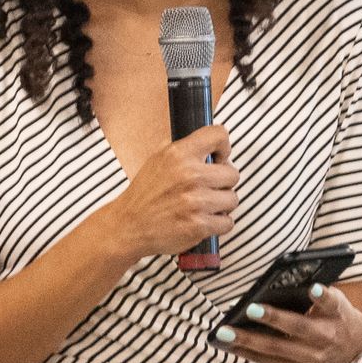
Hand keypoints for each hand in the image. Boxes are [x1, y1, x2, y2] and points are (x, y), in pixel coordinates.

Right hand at [101, 124, 237, 262]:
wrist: (129, 226)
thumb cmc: (145, 195)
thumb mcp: (157, 159)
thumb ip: (183, 147)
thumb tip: (209, 141)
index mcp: (178, 154)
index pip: (218, 135)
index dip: (224, 147)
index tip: (220, 157)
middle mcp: (189, 175)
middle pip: (232, 173)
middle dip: (222, 182)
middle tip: (208, 188)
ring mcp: (196, 201)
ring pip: (232, 199)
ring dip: (222, 205)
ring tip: (204, 206)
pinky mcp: (199, 225)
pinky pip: (227, 222)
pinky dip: (218, 224)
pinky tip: (203, 221)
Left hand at [214, 279, 361, 362]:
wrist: (353, 351)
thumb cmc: (336, 316)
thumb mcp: (336, 300)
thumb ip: (316, 293)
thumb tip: (279, 282)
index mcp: (337, 314)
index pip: (331, 303)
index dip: (323, 296)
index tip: (313, 289)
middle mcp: (326, 337)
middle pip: (298, 328)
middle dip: (273, 319)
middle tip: (248, 309)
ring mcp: (312, 358)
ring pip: (278, 350)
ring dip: (249, 342)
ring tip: (225, 333)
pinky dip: (249, 354)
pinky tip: (229, 346)